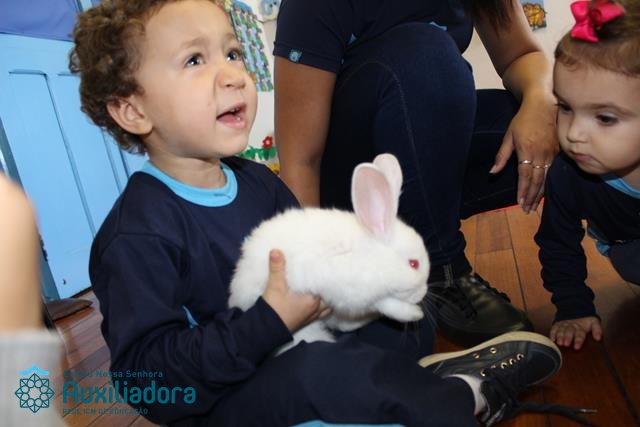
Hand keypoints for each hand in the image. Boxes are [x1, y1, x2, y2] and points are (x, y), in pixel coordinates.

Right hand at [262, 249, 330, 332]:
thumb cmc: (274, 308)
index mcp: (313, 299)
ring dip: (328, 298)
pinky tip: (321, 302)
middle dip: (330, 287)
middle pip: (330, 296)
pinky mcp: (306, 321)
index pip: (327, 285)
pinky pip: (321, 313)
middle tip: (331, 275)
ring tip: (328, 288)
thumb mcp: (275, 286)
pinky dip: (323, 307)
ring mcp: (312, 316)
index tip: (332, 266)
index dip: (329, 276)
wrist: (266, 330)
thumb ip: (277, 268)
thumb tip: (276, 250)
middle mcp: (316, 308)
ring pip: (327, 306)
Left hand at [490, 94, 557, 212]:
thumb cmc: (523, 120)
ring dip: (539, 194)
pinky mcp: (557, 152)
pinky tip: (543, 193)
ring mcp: (551, 153)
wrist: (544, 105)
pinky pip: (552, 172)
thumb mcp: (508, 136)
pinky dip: (547, 184)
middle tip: (526, 210)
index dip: (522, 190)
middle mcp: (541, 154)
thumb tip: (493, 172)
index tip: (519, 202)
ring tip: (533, 206)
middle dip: (531, 197)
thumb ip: (502, 155)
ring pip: (545, 178)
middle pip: (537, 180)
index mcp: (527, 150)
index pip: (525, 175)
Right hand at [550, 316, 602, 349]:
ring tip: (559, 343)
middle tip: (566, 344)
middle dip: (567, 338)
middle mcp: (571, 326)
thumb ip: (597, 329)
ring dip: (559, 336)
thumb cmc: (585, 320)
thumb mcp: (594, 322)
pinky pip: (554, 328)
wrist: (574, 309)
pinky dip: (552, 333)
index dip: (578, 340)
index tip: (577, 347)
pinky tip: (552, 339)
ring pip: (561, 330)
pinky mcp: (557, 324)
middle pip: (569, 332)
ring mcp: (564, 325)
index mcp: (581, 327)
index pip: (580, 334)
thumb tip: (598, 338)